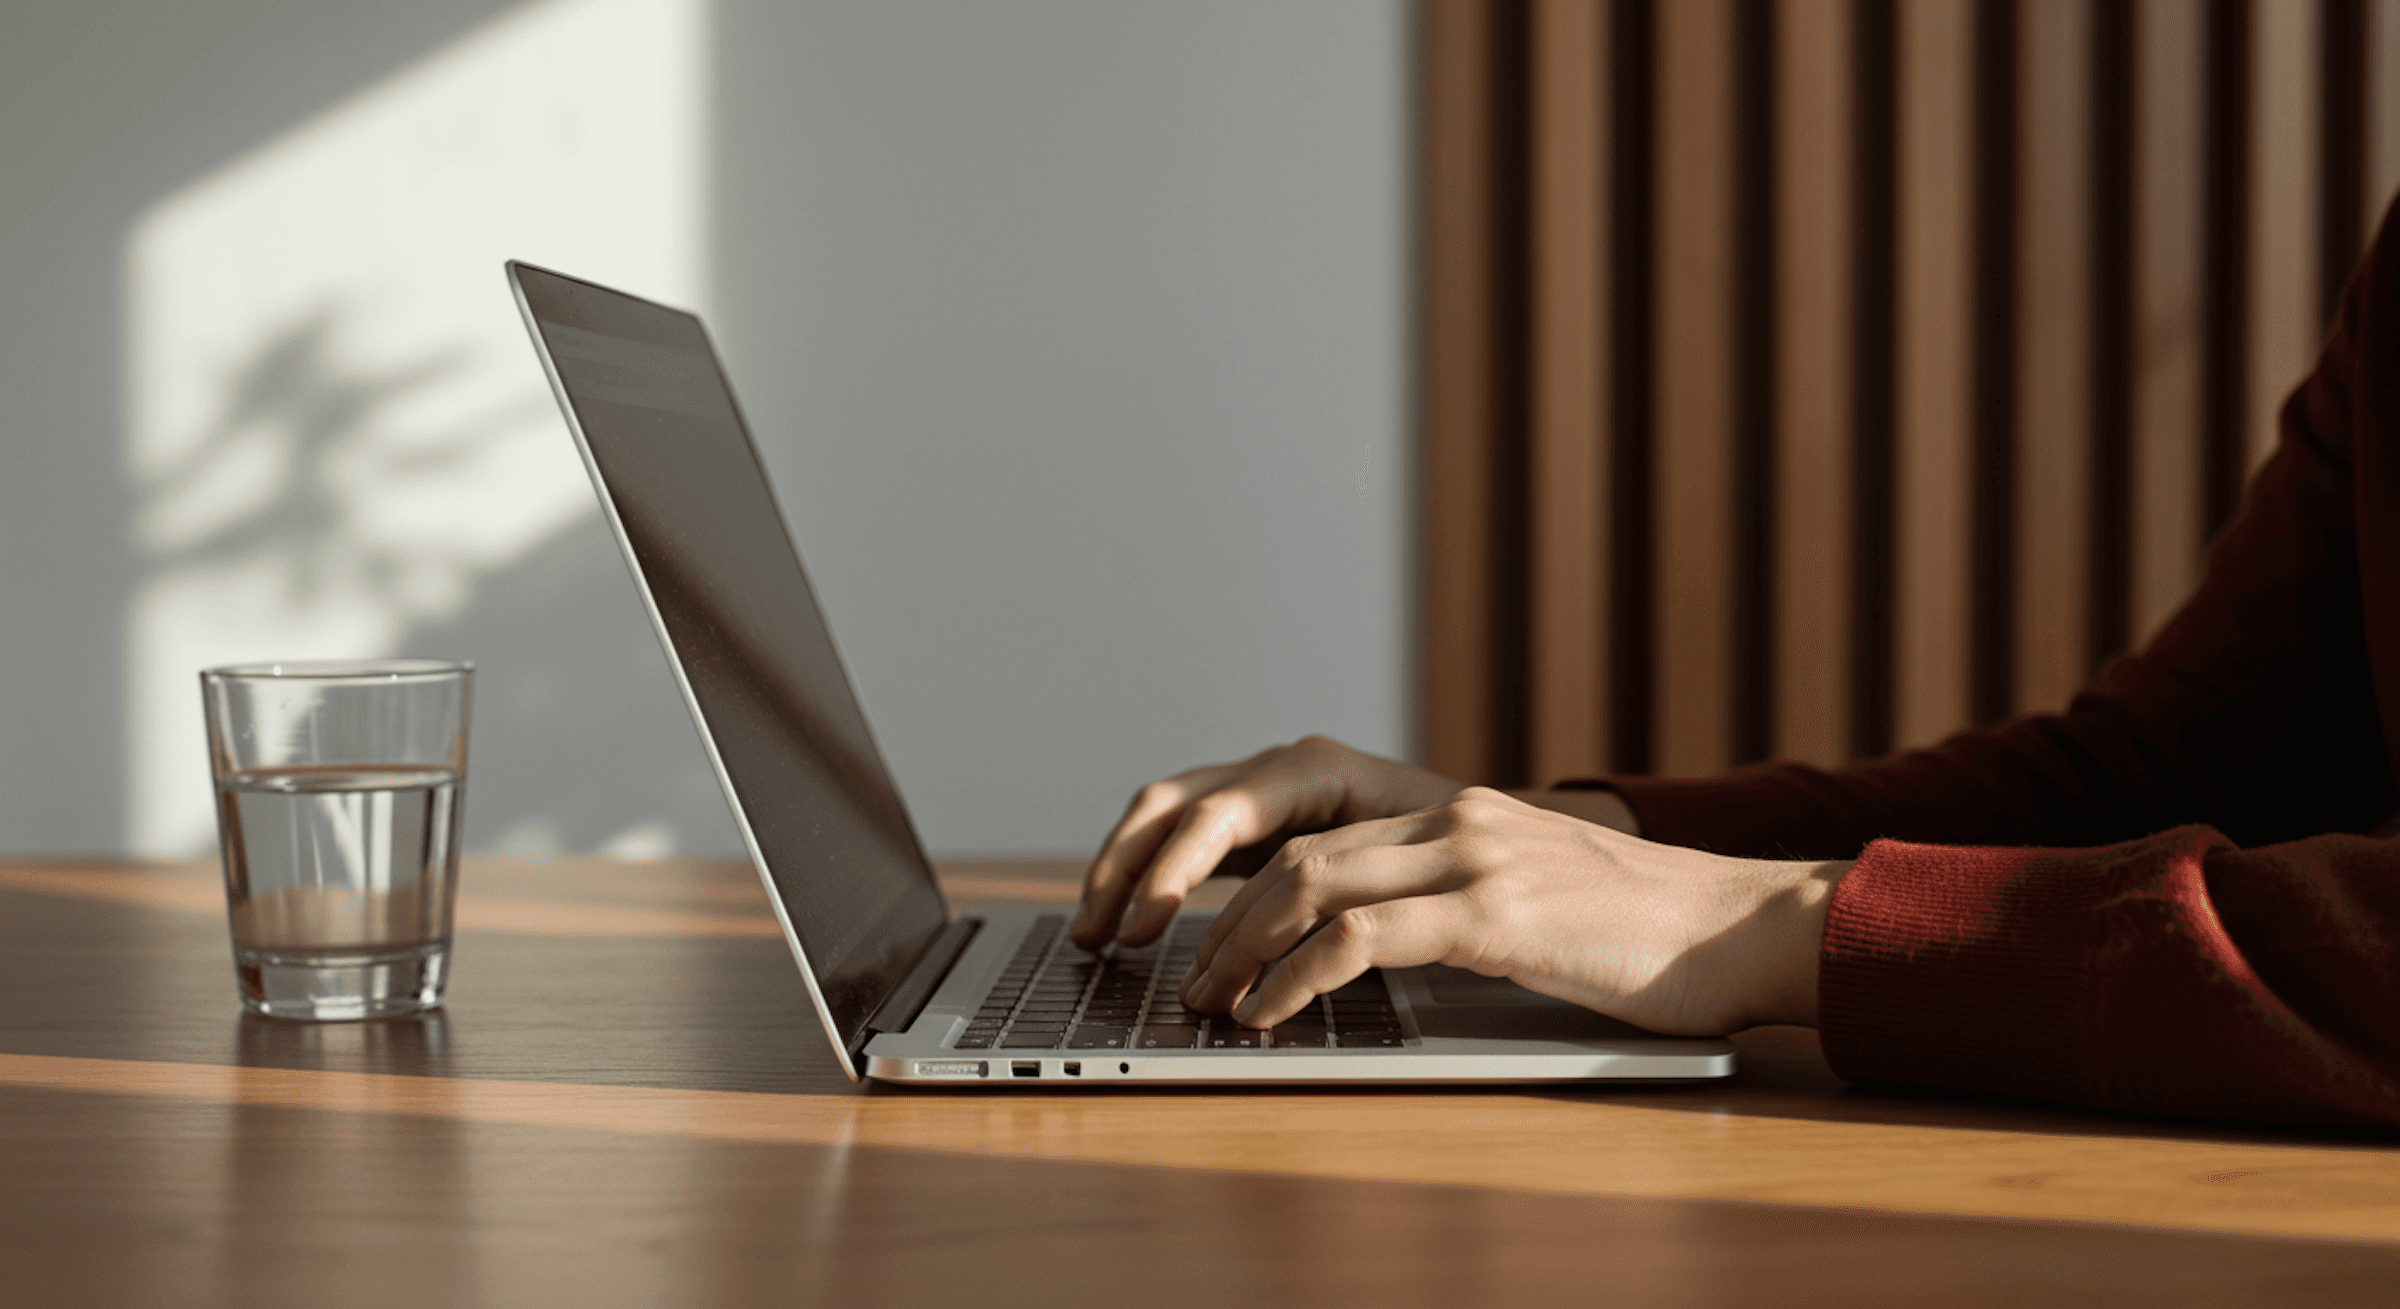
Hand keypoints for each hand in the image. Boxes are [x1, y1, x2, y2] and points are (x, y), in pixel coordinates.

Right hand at [1072, 736, 1464, 948]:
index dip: (1177, 867)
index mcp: (1319, 769)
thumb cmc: (1471, 854)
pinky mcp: (1258, 825)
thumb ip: (1361, 896)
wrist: (1506, 841)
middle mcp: (1282, 770)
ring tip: (1092, 935)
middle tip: (1102, 935)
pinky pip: (1185, 839)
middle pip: (1177, 804)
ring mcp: (1265, 793)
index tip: (1149, 923)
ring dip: (1123, 871)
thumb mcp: (1423, 870)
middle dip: (1129, 868)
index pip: (1224, 811)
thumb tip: (1318, 945)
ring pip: (1168, 816)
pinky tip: (1129, 924)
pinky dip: (1149, 877)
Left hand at [1178, 788, 1848, 1036]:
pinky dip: (1297, 977)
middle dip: (1221, 918)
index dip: (1241, 884)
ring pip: (1311, 887)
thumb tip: (1375, 946)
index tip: (1202, 935)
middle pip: (1292, 854)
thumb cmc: (1641, 934)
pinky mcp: (1494, 913)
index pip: (1314, 832)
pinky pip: (1360, 939)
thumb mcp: (1532, 897)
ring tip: (1212, 1001)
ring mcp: (1474, 859)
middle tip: (1186, 976)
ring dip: (1243, 949)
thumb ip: (1458, 901)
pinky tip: (1272, 1014)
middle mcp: (1455, 819)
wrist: (1738, 927)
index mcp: (1456, 813)